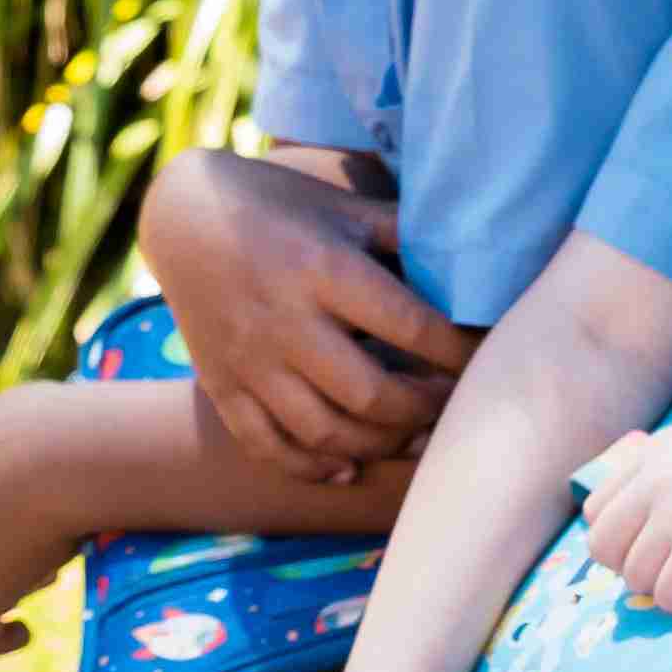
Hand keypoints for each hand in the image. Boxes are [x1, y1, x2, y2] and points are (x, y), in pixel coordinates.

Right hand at [145, 149, 472, 481]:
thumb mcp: (345, 208)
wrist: (184, 215)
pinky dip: (311, 466)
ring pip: (323, 432)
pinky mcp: (221, 385)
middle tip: (452, 404)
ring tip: (412, 436)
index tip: (486, 359)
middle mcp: (285, 322)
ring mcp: (249, 361)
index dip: (458, 352)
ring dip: (379, 445)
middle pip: (370, 395)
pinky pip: (267, 446)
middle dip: (424, 409)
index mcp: (324, 269)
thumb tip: (471, 266)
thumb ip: (404, 237)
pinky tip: (348, 466)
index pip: (410, 326)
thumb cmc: (282, 205)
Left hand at [585, 407, 671, 612]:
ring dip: (670, 586)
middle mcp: (657, 478)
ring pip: (636, 580)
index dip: (623, 537)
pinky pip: (669, 598)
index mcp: (658, 452)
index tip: (657, 546)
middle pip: (605, 548)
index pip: (598, 511)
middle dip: (638, 566)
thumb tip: (643, 517)